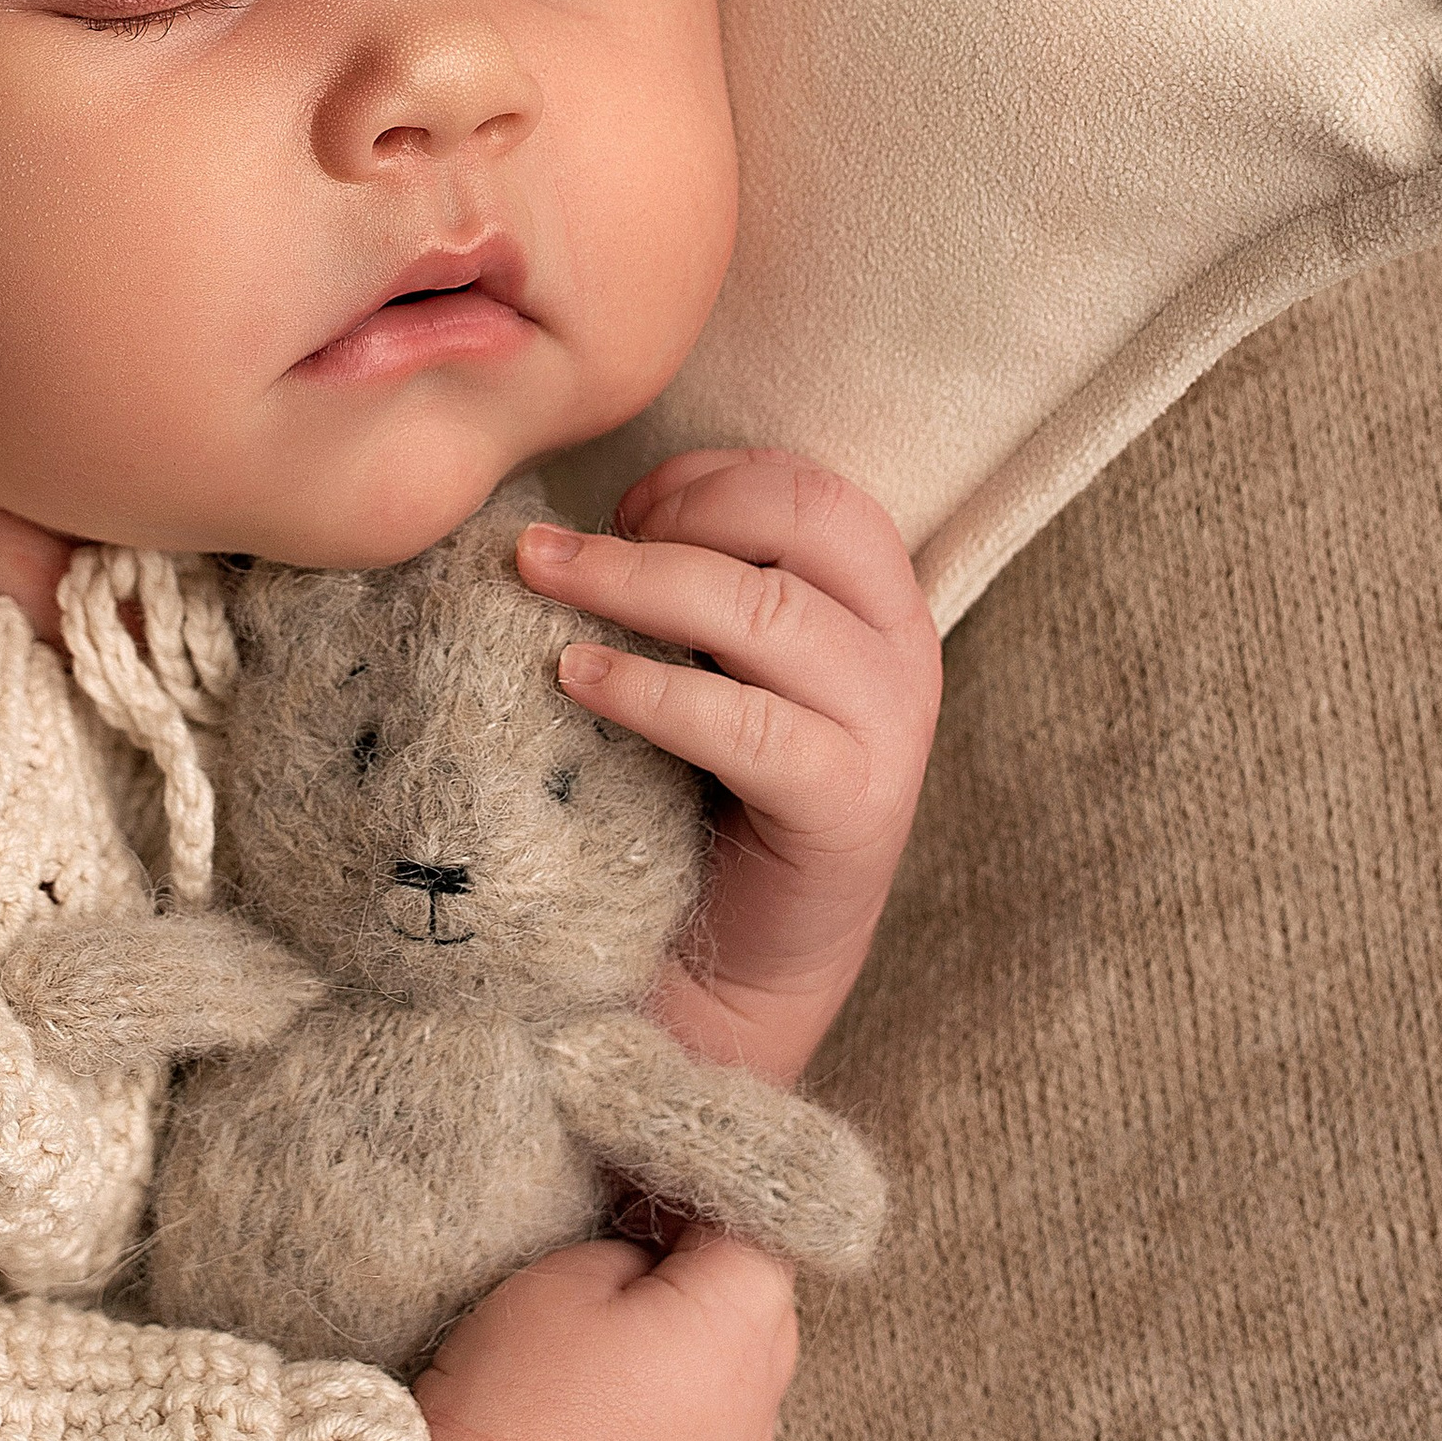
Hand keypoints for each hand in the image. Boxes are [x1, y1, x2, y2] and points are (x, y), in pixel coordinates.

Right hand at [391, 1224, 799, 1440]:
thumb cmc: (508, 1401)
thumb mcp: (561, 1279)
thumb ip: (635, 1255)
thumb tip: (657, 1268)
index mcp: (732, 1334)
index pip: (762, 1234)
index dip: (704, 1203)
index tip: (646, 1202)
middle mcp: (757, 1417)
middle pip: (764, 1315)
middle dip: (710, 1281)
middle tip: (629, 1265)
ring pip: (742, 1396)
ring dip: (699, 1367)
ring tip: (614, 1362)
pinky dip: (678, 1440)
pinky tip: (608, 1438)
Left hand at [516, 448, 941, 1092]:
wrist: (736, 961)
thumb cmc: (700, 792)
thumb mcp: (707, 665)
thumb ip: (689, 592)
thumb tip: (581, 523)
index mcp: (876, 600)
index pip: (809, 489)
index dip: (706, 479)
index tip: (617, 509)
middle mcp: (900, 650)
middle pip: (801, 523)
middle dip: (673, 515)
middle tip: (557, 549)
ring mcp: (888, 729)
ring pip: (768, 613)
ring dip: (636, 583)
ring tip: (541, 585)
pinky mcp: (853, 807)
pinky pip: (751, 726)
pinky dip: (654, 693)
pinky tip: (578, 678)